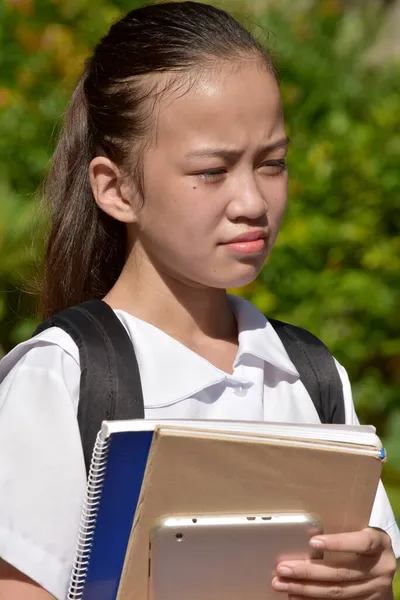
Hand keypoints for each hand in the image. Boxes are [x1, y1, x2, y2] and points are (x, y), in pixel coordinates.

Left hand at [272, 527, 396, 599]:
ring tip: (283, 583)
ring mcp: (375, 589)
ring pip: (338, 591)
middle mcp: (380, 568)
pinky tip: (297, 595)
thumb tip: (304, 531)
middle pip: (342, 572)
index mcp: (380, 543)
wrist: (383, 566)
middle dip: (309, 571)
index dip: (338, 543)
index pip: (360, 543)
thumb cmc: (364, 541)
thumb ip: (342, 531)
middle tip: (284, 568)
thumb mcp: (360, 531)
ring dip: (306, 589)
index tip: (312, 541)